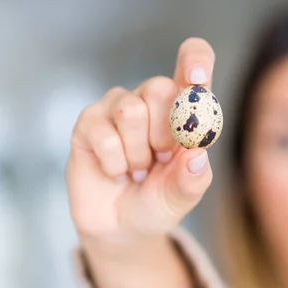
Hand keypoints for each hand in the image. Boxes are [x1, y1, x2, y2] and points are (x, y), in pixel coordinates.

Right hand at [67, 38, 215, 247]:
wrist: (122, 227)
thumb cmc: (158, 202)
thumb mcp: (183, 197)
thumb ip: (194, 178)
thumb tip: (197, 154)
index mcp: (185, 110)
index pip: (194, 65)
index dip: (195, 61)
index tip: (196, 79)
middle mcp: (152, 101)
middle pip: (160, 87)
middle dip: (164, 133)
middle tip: (161, 159)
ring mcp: (119, 108)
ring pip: (131, 112)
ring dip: (138, 154)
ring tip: (138, 170)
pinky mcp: (89, 122)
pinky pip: (105, 135)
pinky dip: (115, 164)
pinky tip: (116, 172)